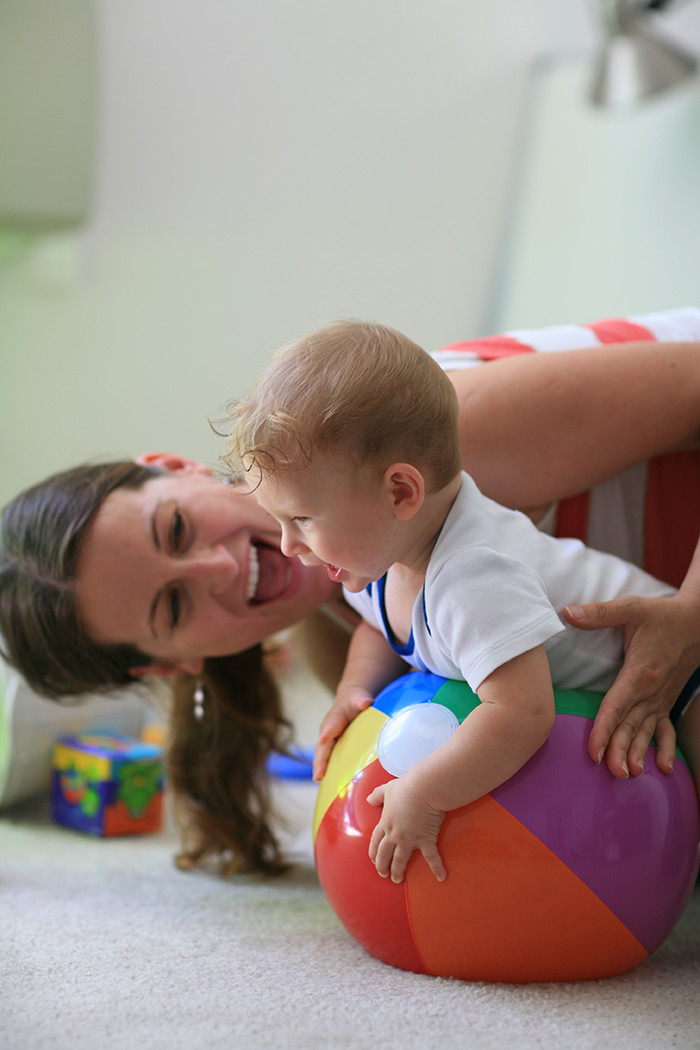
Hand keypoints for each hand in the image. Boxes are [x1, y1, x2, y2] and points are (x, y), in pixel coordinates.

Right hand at [313, 685, 372, 780]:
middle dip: (320, 761)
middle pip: (322, 747)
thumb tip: (364, 701)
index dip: (328, 733)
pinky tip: (331, 785)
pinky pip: (329, 761)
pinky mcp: (332, 749)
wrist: (350, 702)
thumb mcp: (357, 697)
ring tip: (320, 782)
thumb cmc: (354, 700)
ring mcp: (328, 742)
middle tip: (318, 775)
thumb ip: (360, 699)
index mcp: (334, 719)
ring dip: (321, 768)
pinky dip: (328, 771)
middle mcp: (327, 732)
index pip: (330, 725)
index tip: (324, 739)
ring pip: (323, 756)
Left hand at [367, 778, 445, 883]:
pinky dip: (437, 867)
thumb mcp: (387, 789)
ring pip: (401, 859)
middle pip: (385, 854)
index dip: (374, 853)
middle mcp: (395, 834)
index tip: (374, 861)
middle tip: (384, 874)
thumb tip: (368, 799)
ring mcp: (410, 839)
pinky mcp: (425, 839)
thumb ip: (377, 795)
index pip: (376, 842)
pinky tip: (441, 876)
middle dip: (383, 866)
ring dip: (398, 871)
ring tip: (397, 879)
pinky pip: (431, 857)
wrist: (424, 789)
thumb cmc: (406, 788)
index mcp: (386, 823)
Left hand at [564, 593, 699, 777]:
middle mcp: (651, 692)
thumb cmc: (661, 616)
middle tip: (611, 772)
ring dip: (638, 753)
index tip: (594, 751)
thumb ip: (599, 612)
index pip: (617, 706)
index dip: (604, 729)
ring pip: (646, 732)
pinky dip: (666, 749)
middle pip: (630, 725)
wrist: (696, 623)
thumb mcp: (631, 608)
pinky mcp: (666, 702)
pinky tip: (664, 769)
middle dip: (620, 750)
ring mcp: (660, 700)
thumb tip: (566, 612)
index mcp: (639, 673)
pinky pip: (666, 730)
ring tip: (629, 774)